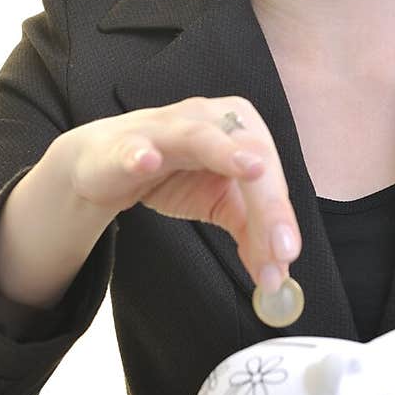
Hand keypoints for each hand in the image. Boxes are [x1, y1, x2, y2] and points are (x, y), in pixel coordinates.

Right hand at [58, 95, 301, 293]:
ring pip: (202, 138)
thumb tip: (278, 275)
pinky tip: (148, 163)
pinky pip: (134, 148)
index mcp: (241, 131)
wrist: (108, 165)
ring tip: (252, 169)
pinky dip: (140, 154)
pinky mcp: (127, 143)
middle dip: (267, 203)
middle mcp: (211, 119)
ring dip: (225, 153)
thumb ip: (251, 234)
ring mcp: (168, 127)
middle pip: (251, 153)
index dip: (281, 216)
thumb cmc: (172, 174)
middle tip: (278, 248)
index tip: (286, 257)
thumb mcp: (220, 203)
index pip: (271, 175)